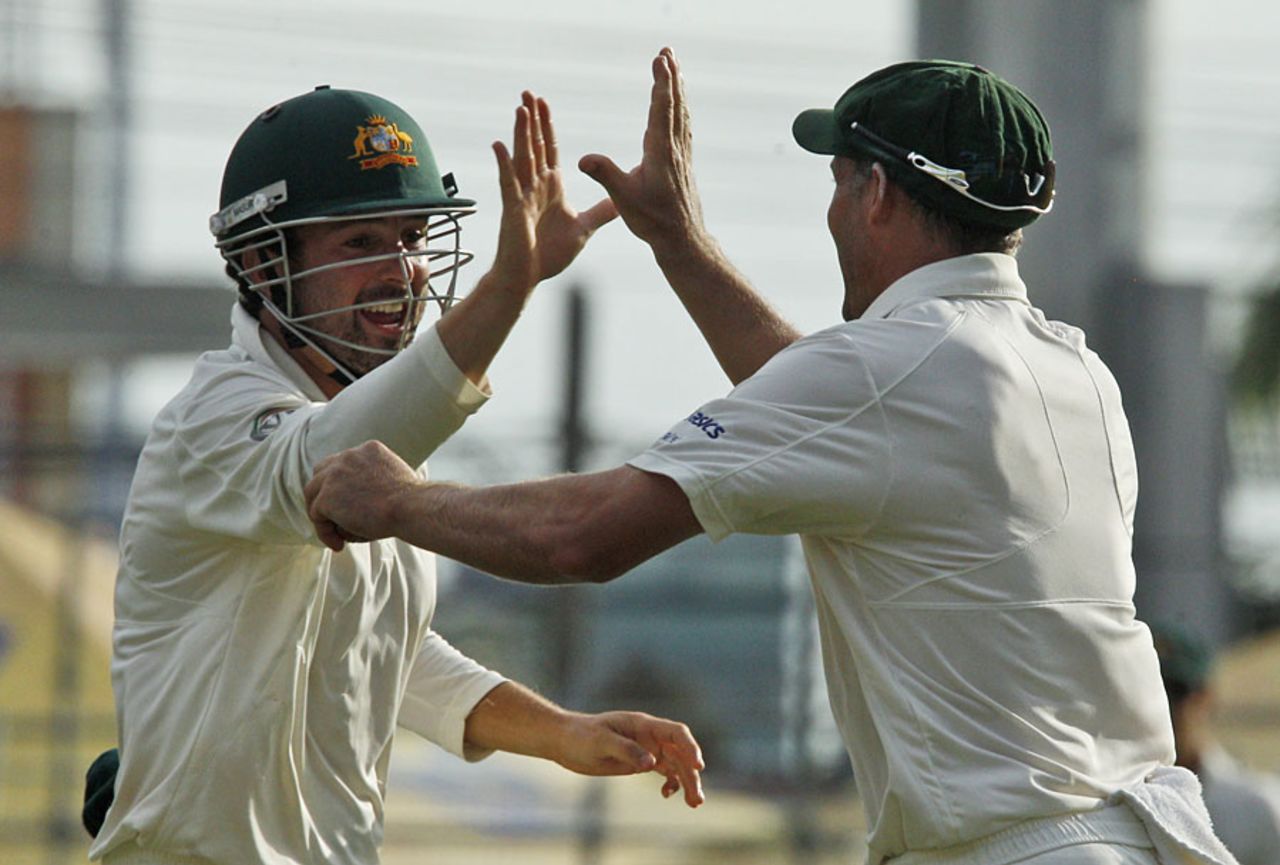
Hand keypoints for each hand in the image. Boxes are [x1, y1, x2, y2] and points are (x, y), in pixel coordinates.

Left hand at [304, 441, 420, 550]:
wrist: (410, 508)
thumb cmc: (411, 503)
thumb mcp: (395, 479)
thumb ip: (375, 480)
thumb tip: (362, 501)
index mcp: (367, 449)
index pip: (342, 463)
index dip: (339, 483)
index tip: (346, 504)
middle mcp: (348, 456)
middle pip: (321, 473)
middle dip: (323, 494)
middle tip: (331, 517)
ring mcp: (334, 475)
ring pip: (314, 495)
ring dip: (322, 515)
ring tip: (335, 536)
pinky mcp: (326, 497)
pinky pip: (317, 516)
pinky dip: (325, 533)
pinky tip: (338, 545)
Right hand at [491, 91, 616, 289]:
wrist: (529, 277)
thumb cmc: (549, 254)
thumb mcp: (583, 228)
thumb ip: (601, 213)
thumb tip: (621, 202)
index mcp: (550, 186)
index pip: (548, 149)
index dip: (546, 125)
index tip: (544, 102)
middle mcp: (534, 186)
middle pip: (533, 145)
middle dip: (532, 119)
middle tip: (529, 93)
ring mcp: (522, 196)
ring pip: (521, 158)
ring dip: (520, 133)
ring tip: (521, 108)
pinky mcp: (513, 210)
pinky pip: (508, 183)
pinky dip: (504, 165)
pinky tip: (499, 146)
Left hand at [554, 711, 704, 807]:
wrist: (564, 741)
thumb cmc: (580, 736)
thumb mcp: (601, 742)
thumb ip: (626, 750)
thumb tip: (652, 763)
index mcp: (643, 725)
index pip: (675, 733)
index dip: (690, 747)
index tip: (697, 766)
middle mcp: (650, 736)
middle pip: (680, 753)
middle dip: (691, 774)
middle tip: (697, 799)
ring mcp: (647, 749)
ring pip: (676, 765)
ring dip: (687, 782)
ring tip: (695, 803)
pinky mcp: (640, 762)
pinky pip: (664, 771)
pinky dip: (671, 783)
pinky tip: (667, 794)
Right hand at [578, 47, 706, 253]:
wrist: (682, 240)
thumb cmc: (652, 221)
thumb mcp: (624, 199)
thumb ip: (605, 175)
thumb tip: (582, 158)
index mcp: (660, 153)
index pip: (661, 110)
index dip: (661, 83)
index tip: (660, 59)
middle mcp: (674, 149)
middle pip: (675, 105)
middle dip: (671, 76)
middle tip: (668, 51)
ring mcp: (680, 155)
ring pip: (681, 114)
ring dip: (677, 89)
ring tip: (674, 68)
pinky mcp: (682, 163)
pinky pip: (682, 127)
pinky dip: (679, 108)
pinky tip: (678, 107)